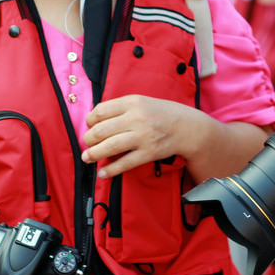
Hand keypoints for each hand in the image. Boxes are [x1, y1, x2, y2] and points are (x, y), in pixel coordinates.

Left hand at [82, 95, 198, 177]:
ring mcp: (143, 136)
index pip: (101, 111)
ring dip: (94, 154)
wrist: (187, 127)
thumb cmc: (161, 113)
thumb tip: (95, 122)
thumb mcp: (141, 101)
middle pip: (102, 130)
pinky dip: (110, 170)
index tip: (90, 126)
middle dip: (89, 139)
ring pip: (110, 146)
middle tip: (87, 144)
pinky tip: (102, 173)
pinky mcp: (149, 153)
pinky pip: (125, 163)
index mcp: (132, 102)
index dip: (90, 120)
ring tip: (87, 157)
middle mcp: (137, 118)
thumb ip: (120, 108)